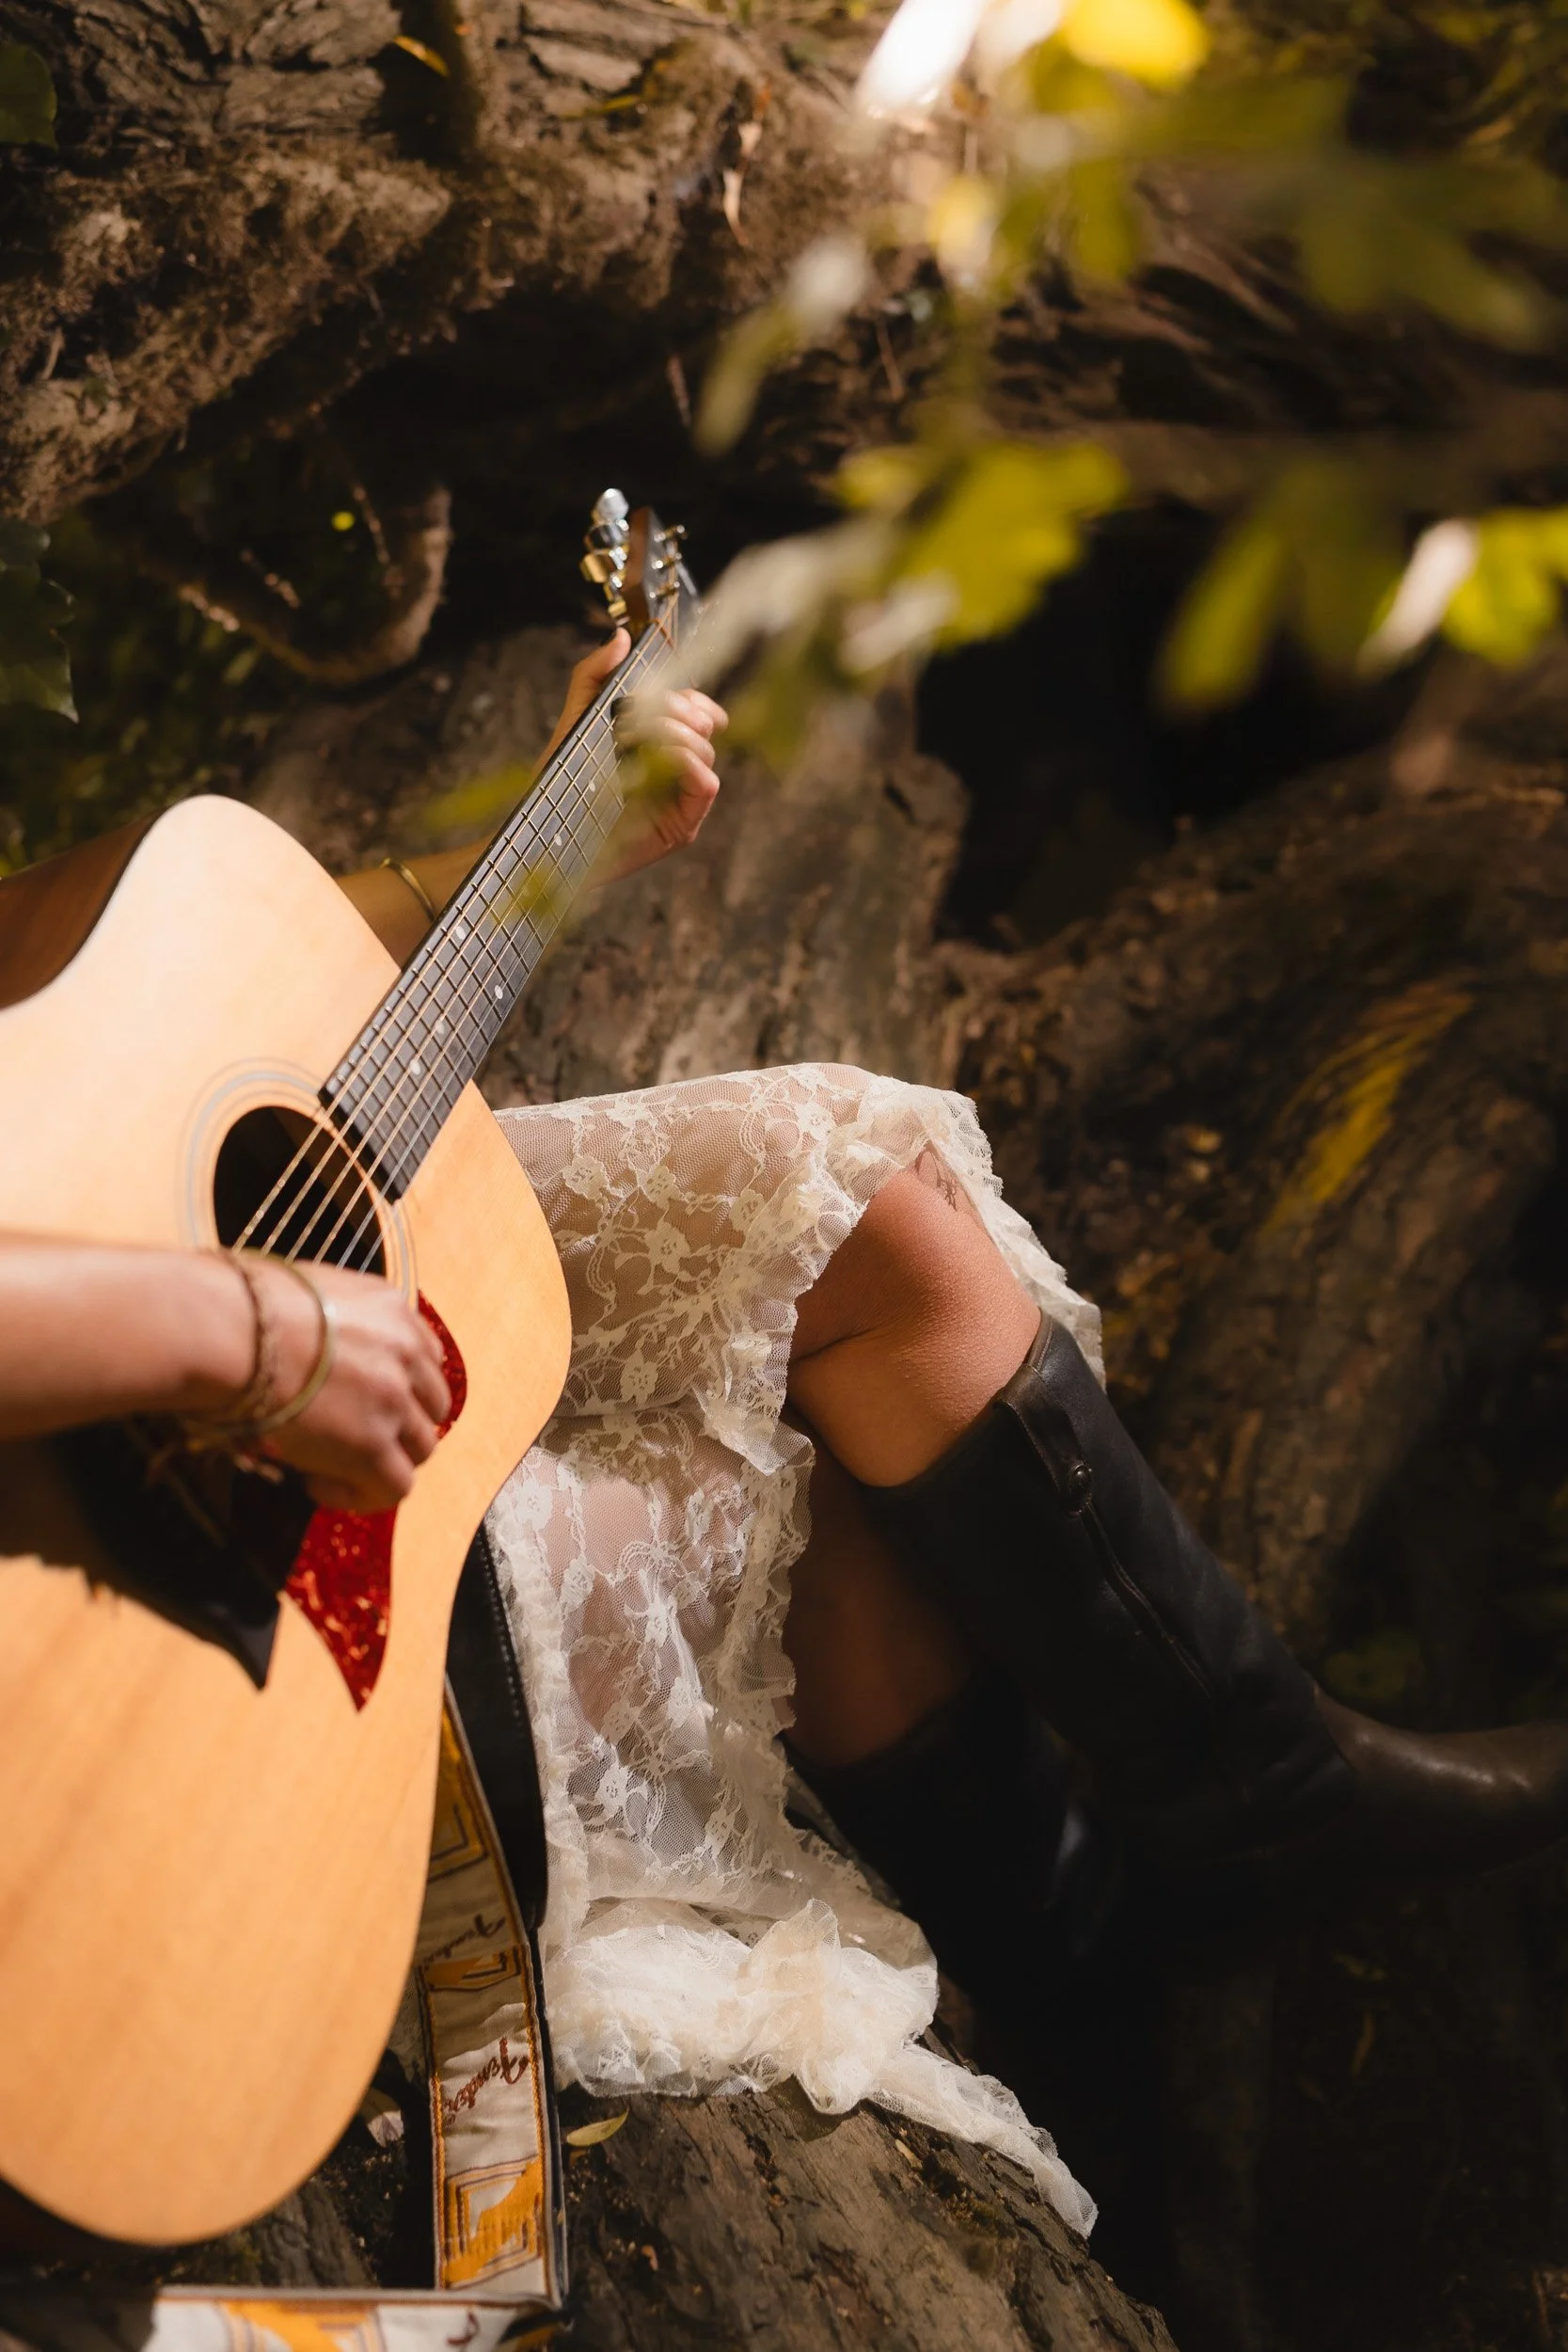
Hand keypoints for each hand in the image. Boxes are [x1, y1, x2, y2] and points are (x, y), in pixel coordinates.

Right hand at [244, 1260, 451, 1513]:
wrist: (231, 1332)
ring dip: (382, 1462)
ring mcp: (394, 1401)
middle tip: (353, 1437)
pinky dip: (362, 1494)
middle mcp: (405, 1353)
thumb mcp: (312, 1290)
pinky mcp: (372, 1446)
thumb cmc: (244, 1308)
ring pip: (421, 1447)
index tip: (366, 1400)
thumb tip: (314, 1344)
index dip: (402, 1385)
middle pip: (431, 1404)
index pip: (426, 1355)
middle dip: (398, 1424)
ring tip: (329, 1467)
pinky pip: (394, 1487)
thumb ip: (335, 1317)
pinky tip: (319, 1484)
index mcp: (391, 1308)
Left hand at [544, 629, 726, 884]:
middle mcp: (675, 771)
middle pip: (705, 728)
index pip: (697, 713)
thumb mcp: (577, 714)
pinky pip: (707, 785)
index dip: (693, 697)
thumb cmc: (560, 779)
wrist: (546, 827)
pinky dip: (689, 761)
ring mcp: (681, 799)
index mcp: (659, 745)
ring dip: (677, 733)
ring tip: (634, 735)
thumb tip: (621, 638)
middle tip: (642, 713)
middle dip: (679, 710)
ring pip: (707, 752)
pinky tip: (662, 753)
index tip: (670, 692)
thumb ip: (595, 673)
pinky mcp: (682, 826)